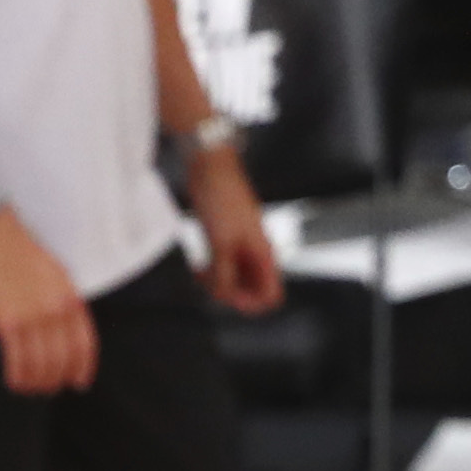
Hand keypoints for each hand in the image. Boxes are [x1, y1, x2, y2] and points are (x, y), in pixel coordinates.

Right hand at [0, 210, 98, 394]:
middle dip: (58, 380)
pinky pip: (17, 360)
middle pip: (62, 360)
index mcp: (71, 299)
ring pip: (40, 365)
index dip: (83, 368)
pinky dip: (18, 377)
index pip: (84, 345)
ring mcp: (32, 318)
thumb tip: (68, 336)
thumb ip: (66, 304)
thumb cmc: (26, 255)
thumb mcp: (58, 276)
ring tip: (32, 389)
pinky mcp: (8, 322)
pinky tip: (15, 382)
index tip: (80, 382)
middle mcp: (55, 311)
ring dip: (37, 383)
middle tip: (51, 389)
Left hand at [188, 147, 285, 314]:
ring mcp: (240, 247)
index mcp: (263, 253)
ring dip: (219, 283)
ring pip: (236, 280)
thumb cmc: (222, 197)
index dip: (252, 302)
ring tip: (202, 274)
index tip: (230, 296)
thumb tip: (224, 297)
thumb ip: (224, 272)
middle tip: (212, 285)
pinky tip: (198, 267)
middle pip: (252, 290)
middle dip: (232, 294)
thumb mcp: (222, 241)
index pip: (271, 294)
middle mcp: (255, 253)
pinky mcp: (224, 240)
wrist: (209, 168)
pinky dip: (211, 272)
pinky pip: (222, 267)